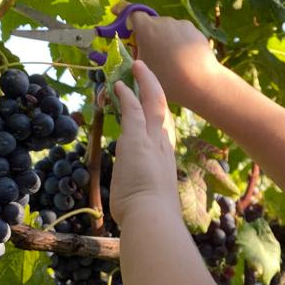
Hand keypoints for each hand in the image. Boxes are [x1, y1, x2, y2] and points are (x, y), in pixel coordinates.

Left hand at [109, 60, 178, 225]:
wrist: (154, 218)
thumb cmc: (151, 217)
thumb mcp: (147, 202)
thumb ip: (139, 196)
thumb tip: (130, 203)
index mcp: (165, 162)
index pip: (162, 133)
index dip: (156, 118)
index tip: (151, 108)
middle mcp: (163, 147)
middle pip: (162, 112)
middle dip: (154, 91)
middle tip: (146, 74)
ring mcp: (152, 141)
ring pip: (153, 103)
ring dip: (144, 83)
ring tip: (137, 67)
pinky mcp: (137, 139)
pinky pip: (133, 108)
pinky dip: (128, 94)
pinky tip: (119, 84)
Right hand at [114, 1, 223, 114]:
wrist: (201, 82)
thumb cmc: (167, 78)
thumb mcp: (142, 70)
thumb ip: (134, 55)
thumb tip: (135, 48)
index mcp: (146, 28)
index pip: (130, 12)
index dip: (122, 10)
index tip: (116, 11)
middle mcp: (163, 21)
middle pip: (150, 24)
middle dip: (147, 36)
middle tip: (149, 55)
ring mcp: (181, 24)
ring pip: (167, 30)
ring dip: (164, 40)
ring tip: (170, 62)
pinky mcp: (195, 31)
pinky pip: (181, 34)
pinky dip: (178, 43)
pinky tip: (183, 60)